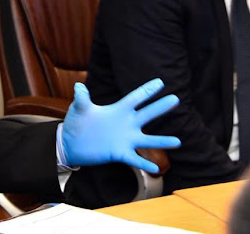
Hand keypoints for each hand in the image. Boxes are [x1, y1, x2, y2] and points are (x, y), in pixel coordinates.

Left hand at [61, 78, 180, 172]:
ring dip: (162, 141)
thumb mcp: (79, 109)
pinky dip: (145, 163)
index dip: (147, 90)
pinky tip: (156, 168)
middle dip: (160, 107)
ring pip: (147, 140)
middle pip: (147, 114)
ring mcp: (125, 140)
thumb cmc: (77, 123)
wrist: (71, 144)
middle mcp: (126, 124)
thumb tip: (78, 87)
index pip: (136, 98)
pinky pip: (135, 159)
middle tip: (175, 99)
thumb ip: (82, 98)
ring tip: (178, 142)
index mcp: (118, 110)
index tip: (160, 82)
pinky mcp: (119, 154)